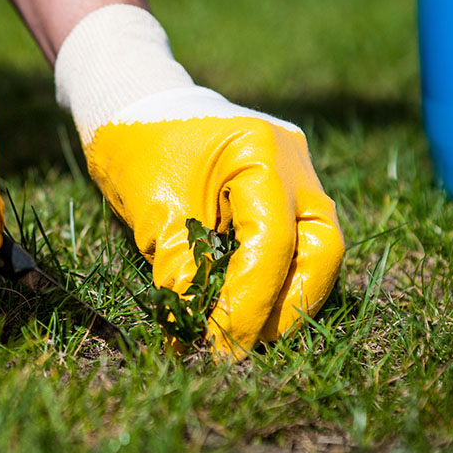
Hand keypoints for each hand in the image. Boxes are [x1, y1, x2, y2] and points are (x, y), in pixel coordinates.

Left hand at [88, 87, 343, 358]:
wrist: (132, 105)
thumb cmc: (136, 146)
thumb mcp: (153, 212)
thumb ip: (180, 273)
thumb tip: (189, 339)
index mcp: (261, 153)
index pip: (272, 244)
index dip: (248, 304)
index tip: (219, 347)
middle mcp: (293, 162)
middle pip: (320, 248)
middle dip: (289, 306)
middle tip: (246, 347)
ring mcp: (294, 172)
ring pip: (315, 247)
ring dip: (286, 297)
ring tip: (246, 333)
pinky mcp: (283, 187)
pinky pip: (293, 238)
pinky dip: (274, 275)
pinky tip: (248, 303)